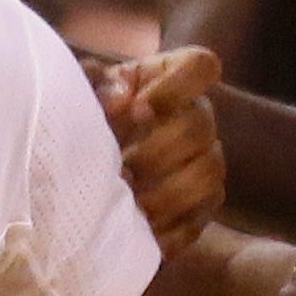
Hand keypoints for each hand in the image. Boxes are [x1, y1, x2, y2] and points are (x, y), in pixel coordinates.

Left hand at [98, 48, 227, 256]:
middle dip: (158, 150)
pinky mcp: (203, 204)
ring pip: (209, 173)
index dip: (177, 87)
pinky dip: (171, 228)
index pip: (202, 65)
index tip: (139, 109)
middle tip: (121, 167)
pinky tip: (142, 229)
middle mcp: (199, 115)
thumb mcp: (87, 90)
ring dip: (169, 192)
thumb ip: (99, 85)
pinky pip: (201, 217)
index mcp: (172, 77)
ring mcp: (206, 161)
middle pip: (200, 126)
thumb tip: (120, 100)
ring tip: (131, 202)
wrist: (89, 160)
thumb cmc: (90, 113)